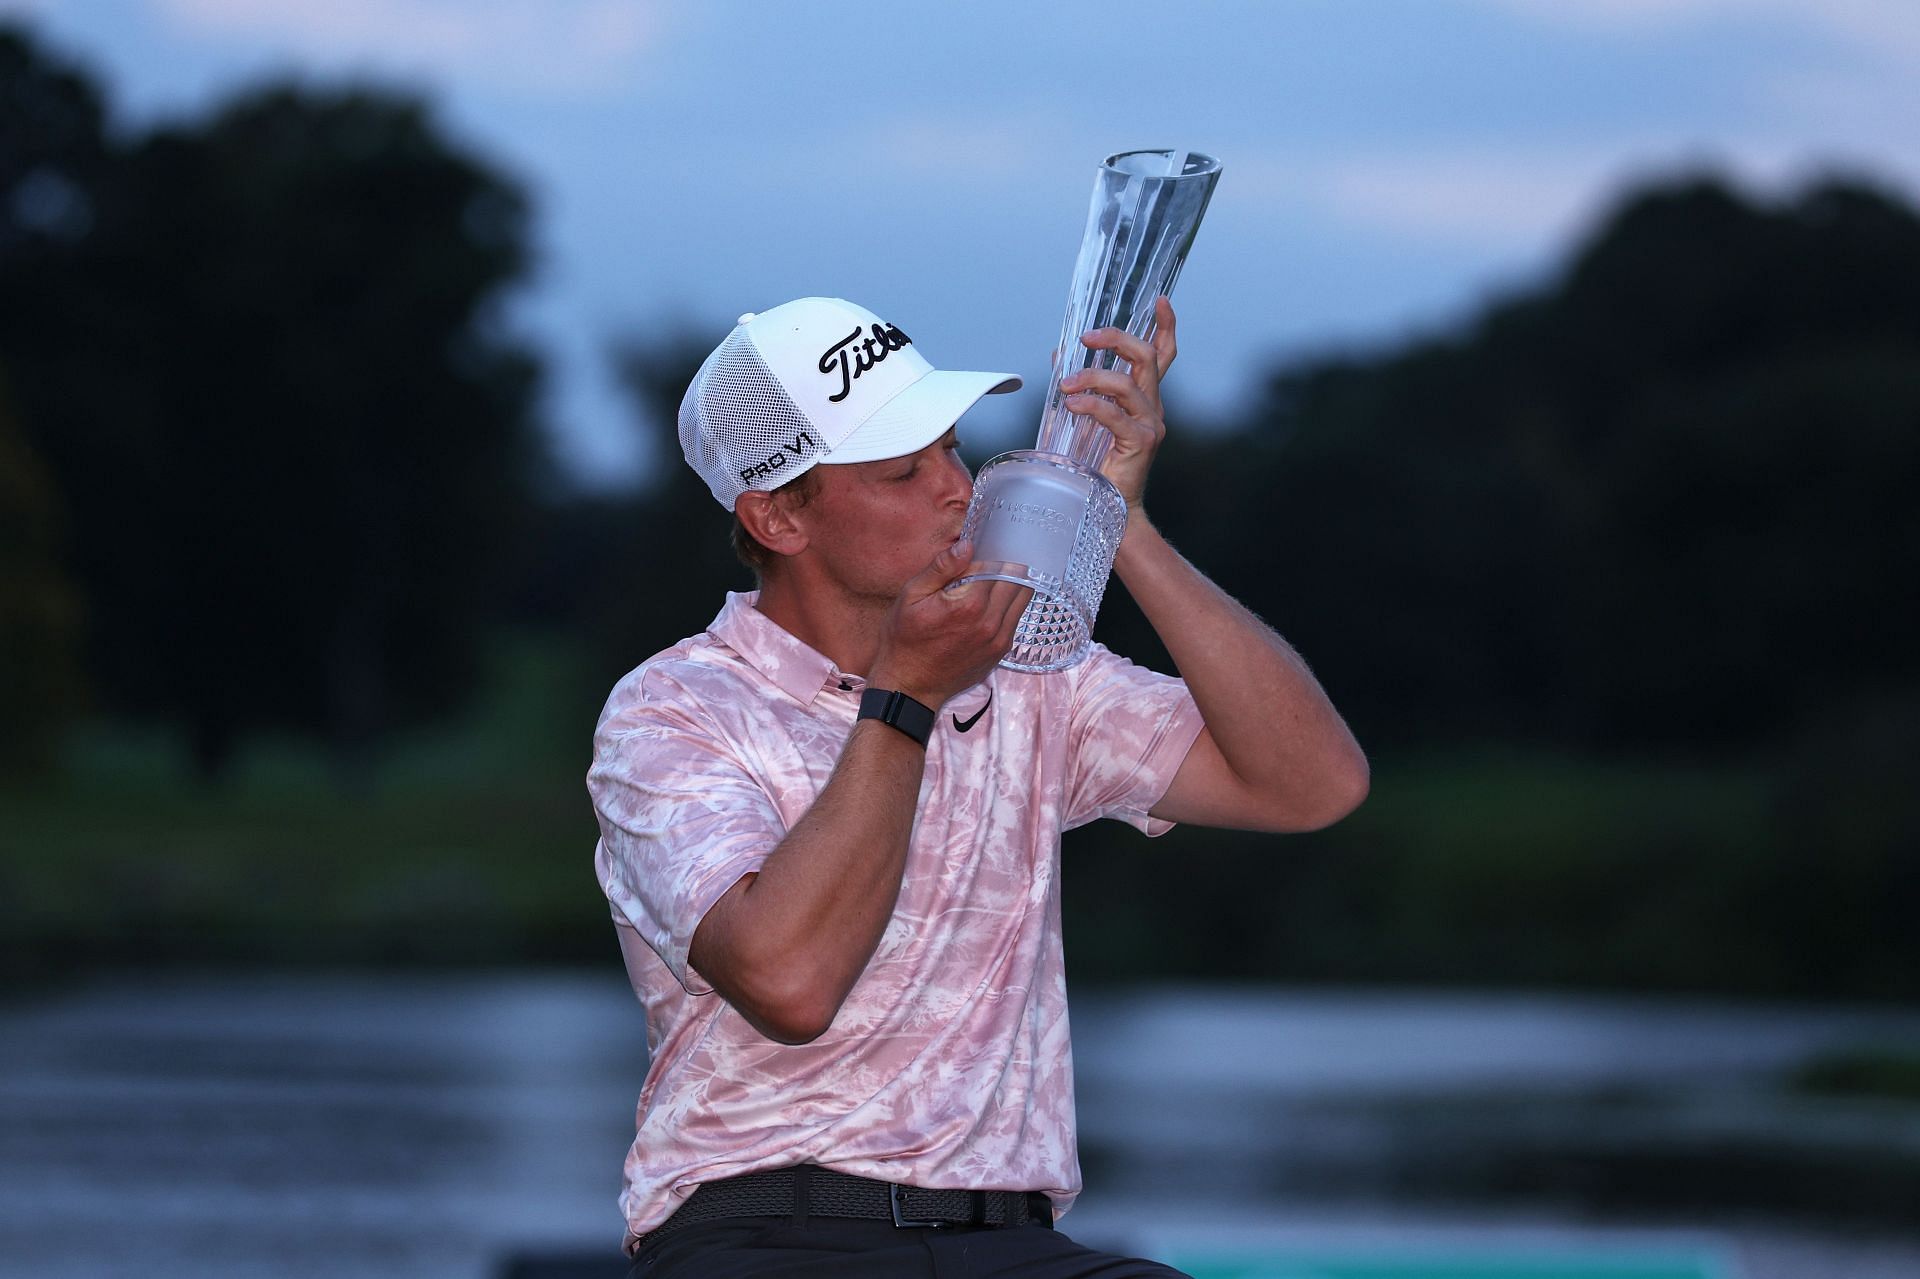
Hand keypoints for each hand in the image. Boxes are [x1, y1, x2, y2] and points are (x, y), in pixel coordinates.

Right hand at [869, 539, 1031, 707]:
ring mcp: (999, 639)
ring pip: (1023, 598)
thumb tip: (967, 545)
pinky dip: (1009, 603)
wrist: (909, 687)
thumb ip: (941, 568)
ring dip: (1013, 582)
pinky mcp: (1000, 651)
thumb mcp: (911, 596)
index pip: (998, 563)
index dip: (993, 548)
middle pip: (1018, 578)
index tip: (988, 540)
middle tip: (995, 552)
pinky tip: (991, 599)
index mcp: (970, 604)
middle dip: (1008, 562)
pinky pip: (1015, 618)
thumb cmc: (904, 640)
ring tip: (995, 573)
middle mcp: (991, 622)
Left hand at [1060, 296, 1177, 513]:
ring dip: (1092, 377)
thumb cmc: (1095, 466)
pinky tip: (1072, 404)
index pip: (1163, 355)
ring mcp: (1150, 425)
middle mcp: (1153, 408)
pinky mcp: (1141, 443)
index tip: (1160, 300)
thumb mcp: (1086, 418)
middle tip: (1087, 338)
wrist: (1109, 509)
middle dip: (1117, 340)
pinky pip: (1115, 414)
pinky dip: (1091, 404)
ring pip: (1127, 383)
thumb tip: (1060, 353)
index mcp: (1145, 399)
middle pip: (1147, 358)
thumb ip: (1080, 385)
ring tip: (1065, 385)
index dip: (1165, 326)